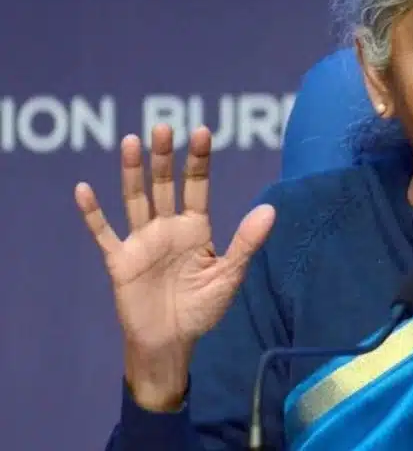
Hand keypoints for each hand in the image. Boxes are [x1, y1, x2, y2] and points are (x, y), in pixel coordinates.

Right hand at [75, 125, 274, 409]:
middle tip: (164, 127)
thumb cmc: (202, 309)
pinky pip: (104, 233)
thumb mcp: (229, 275)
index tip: (202, 131)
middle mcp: (168, 228)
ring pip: (136, 199)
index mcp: (196, 229)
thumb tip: (270, 209)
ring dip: (131, 172)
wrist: (171, 342)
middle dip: (164, 158)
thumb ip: (246, 242)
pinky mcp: (120, 261)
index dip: (199, 161)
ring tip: (130, 141)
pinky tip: (83, 189)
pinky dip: (93, 213)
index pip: (197, 187)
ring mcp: (142, 242)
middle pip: (165, 186)